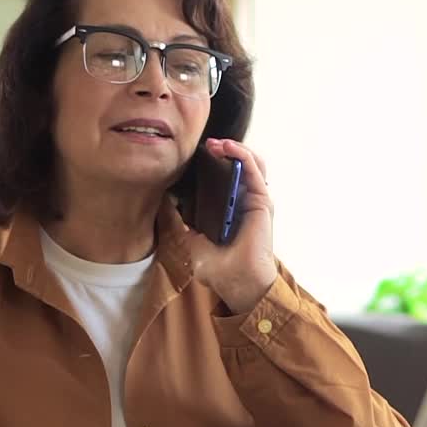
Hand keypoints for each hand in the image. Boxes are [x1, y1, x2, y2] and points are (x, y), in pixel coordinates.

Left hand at [187, 138, 277, 313]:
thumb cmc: (218, 268)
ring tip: (217, 144)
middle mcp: (243, 202)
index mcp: (228, 209)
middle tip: (205, 146)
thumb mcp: (190, 241)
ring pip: (250, 163)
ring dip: (234, 148)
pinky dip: (242, 155)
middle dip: (222, 151)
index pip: (224, 177)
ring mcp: (254, 200)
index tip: (194, 155)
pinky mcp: (262, 201)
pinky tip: (228, 148)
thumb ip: (179, 221)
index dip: (212, 163)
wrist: (236, 282)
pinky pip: (254, 170)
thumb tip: (164, 201)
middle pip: (238, 166)